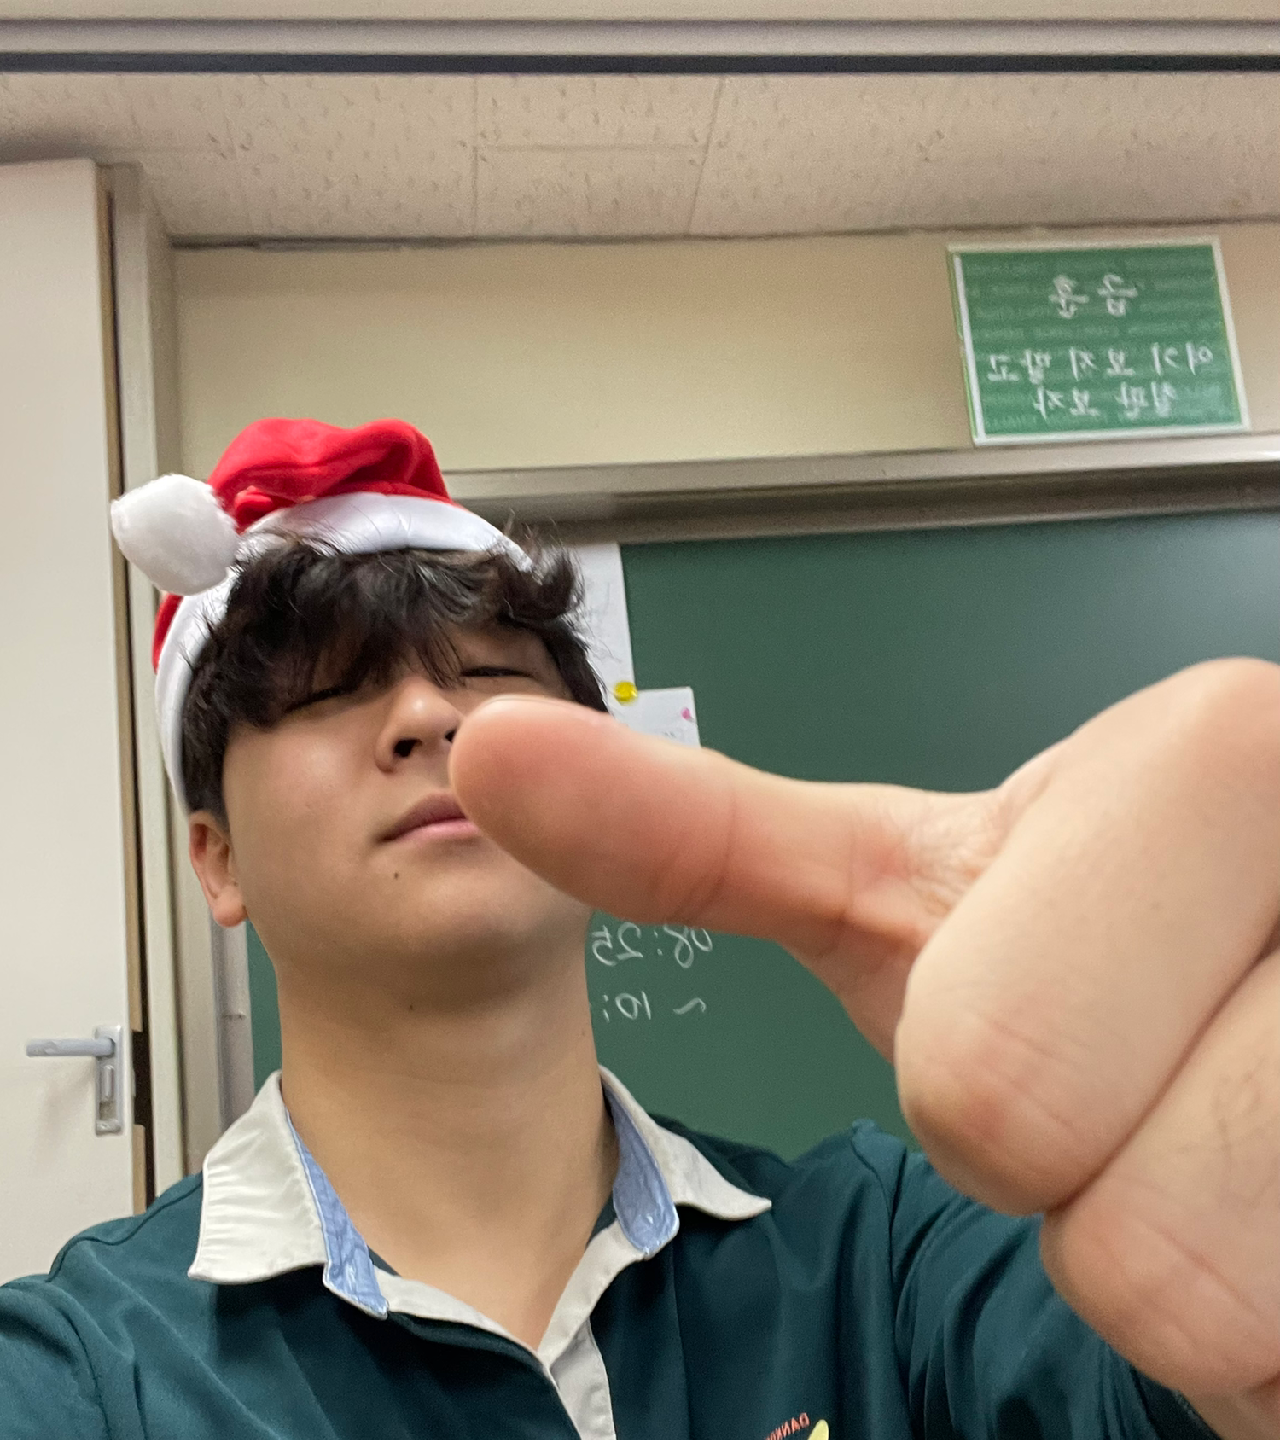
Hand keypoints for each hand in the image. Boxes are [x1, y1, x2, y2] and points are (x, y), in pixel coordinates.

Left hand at [452, 658, 1279, 1435]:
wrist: (1270, 1035)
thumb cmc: (1084, 965)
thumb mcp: (903, 893)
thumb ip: (703, 839)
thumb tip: (494, 753)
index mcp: (1214, 763)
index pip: (993, 1070)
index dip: (984, 1087)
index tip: (1048, 1014)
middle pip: (1122, 1216)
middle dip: (1086, 1185)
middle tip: (1132, 1092)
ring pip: (1226, 1305)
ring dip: (1196, 1263)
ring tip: (1210, 1146)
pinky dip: (1278, 1328)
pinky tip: (1272, 1201)